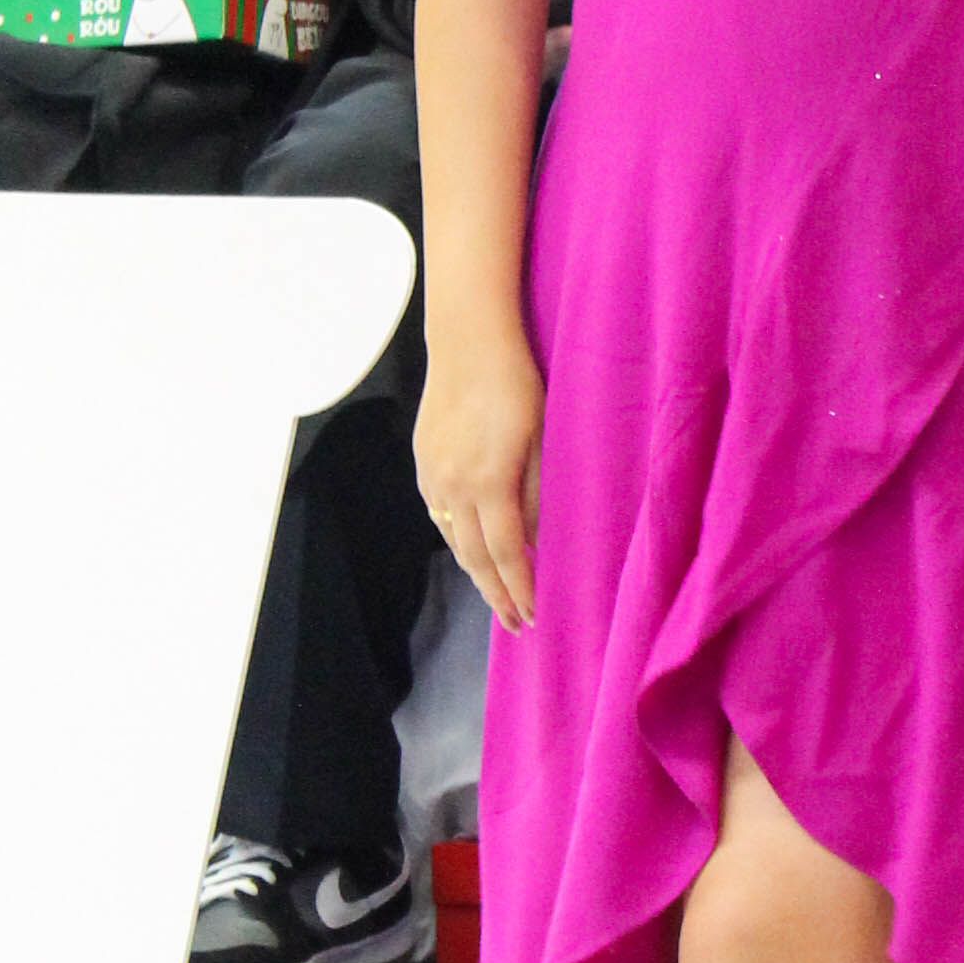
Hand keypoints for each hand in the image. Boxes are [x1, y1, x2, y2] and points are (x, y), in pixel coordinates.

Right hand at [416, 326, 545, 632]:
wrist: (467, 340)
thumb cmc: (516, 383)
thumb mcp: (540, 438)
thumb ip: (535, 492)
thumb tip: (533, 538)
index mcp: (488, 482)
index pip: (505, 553)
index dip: (518, 588)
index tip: (532, 615)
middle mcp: (453, 486)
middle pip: (474, 556)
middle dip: (496, 593)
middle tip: (516, 622)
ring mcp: (433, 474)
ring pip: (453, 537)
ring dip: (475, 569)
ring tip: (497, 592)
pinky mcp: (423, 460)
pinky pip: (439, 513)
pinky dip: (457, 537)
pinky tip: (470, 544)